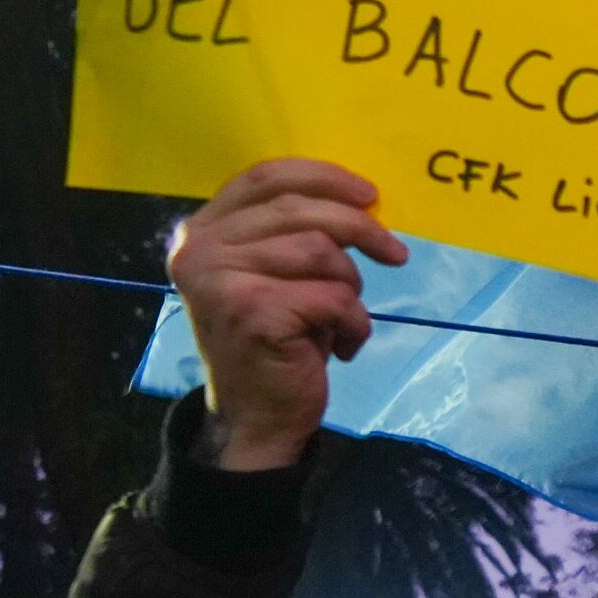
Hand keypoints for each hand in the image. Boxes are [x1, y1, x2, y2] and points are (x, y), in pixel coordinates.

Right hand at [163, 159, 411, 469]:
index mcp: (202, 231)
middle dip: (360, 228)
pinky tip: (343, 348)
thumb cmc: (275, 342)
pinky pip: (333, 296)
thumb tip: (361, 201)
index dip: (322, 177)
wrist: (256, 419)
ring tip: (344, 318)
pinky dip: (354, 323)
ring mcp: (222, 280)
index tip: (369, 195)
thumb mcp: (273, 275)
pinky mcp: (254, 311)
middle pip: (300, 209)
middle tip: (395, 254)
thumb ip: (292, 232)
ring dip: (352, 288)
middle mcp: (201, 250)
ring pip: (321, 252)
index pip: (264, 178)